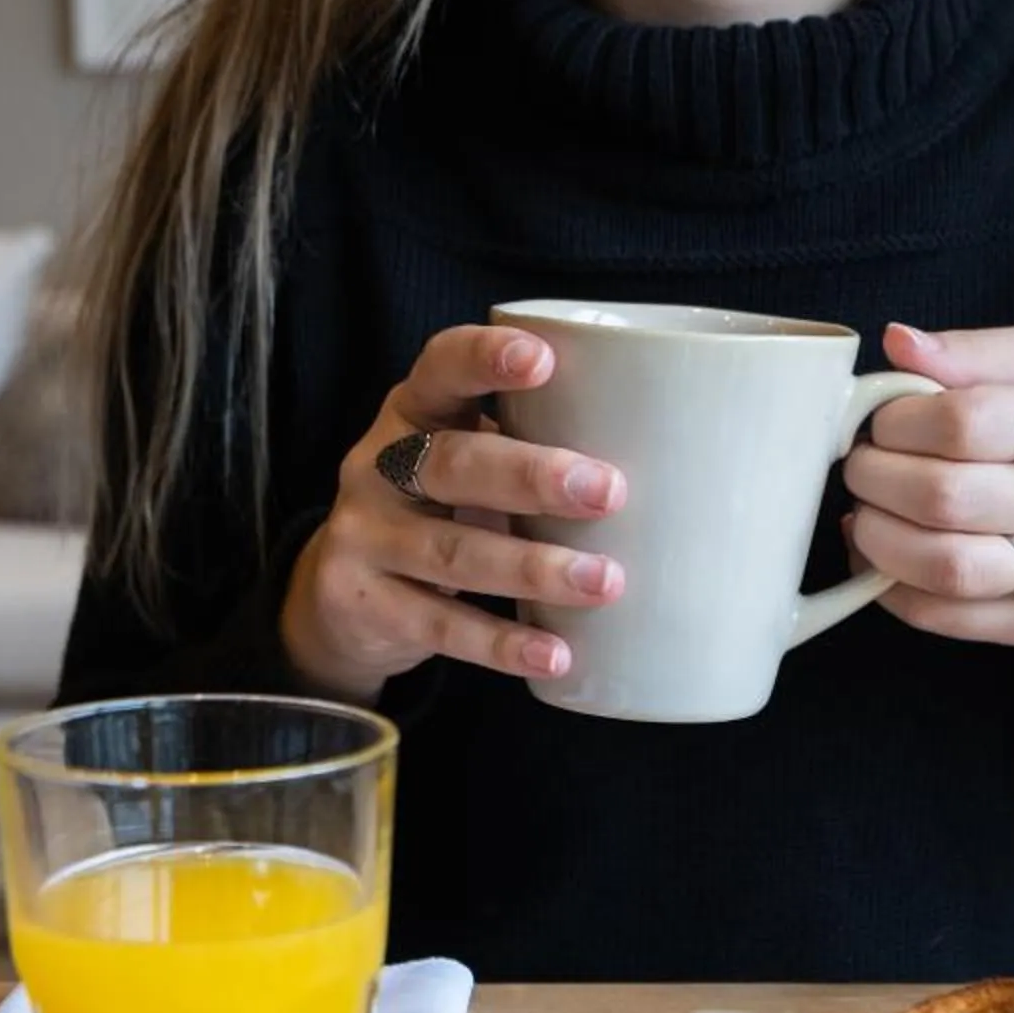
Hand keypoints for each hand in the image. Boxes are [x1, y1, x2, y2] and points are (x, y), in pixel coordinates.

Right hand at [280, 326, 628, 699]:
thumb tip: (672, 457)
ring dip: (533, 568)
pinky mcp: (363, 606)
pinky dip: (502, 642)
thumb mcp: (468, 463)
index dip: (484, 359)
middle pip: (450, 464)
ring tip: (605, 582)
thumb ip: (532, 447)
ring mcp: (362, 538)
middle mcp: (376, 467)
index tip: (544, 360)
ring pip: (449, 552)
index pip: (439, 368)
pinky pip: (440, 626)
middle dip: (532, 476)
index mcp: (413, 412)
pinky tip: (555, 653)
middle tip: (609, 492)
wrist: (341, 598)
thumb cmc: (441, 510)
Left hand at [842, 323, 1013, 644]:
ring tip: (866, 512)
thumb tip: (897, 341)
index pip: (965, 421)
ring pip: (943, 566)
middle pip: (944, 496)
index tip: (885, 421)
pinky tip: (882, 558)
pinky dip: (891, 587)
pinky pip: (943, 617)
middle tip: (864, 466)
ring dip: (876, 538)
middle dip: (875, 478)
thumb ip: (974, 352)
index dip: (900, 420)